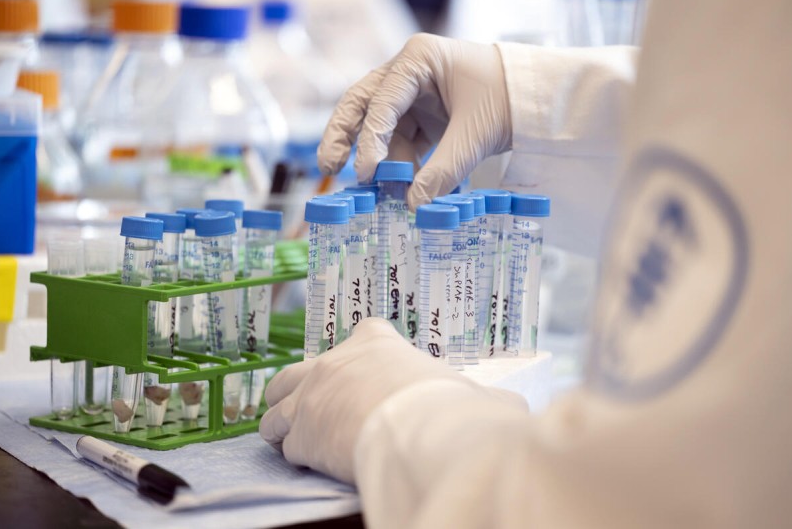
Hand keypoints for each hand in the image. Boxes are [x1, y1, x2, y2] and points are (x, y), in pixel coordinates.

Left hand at [260, 318, 526, 483]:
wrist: (414, 428)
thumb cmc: (443, 402)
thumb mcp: (468, 391)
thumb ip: (482, 396)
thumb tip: (515, 408)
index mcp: (375, 341)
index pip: (364, 332)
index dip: (362, 351)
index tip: (364, 369)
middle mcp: (333, 361)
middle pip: (296, 370)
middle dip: (298, 388)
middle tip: (311, 406)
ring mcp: (310, 396)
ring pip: (275, 407)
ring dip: (283, 422)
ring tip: (290, 435)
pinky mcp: (299, 434)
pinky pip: (285, 444)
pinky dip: (293, 452)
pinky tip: (305, 460)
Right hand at [317, 33, 511, 209]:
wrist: (536, 99)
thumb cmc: (508, 98)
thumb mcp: (475, 134)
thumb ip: (443, 170)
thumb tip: (415, 205)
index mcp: (419, 59)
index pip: (383, 99)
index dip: (371, 137)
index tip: (366, 171)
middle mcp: (408, 73)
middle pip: (363, 103)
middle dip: (345, 135)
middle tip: (330, 166)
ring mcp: (413, 95)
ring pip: (379, 128)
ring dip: (379, 160)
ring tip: (380, 191)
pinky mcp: (422, 117)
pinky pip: (400, 142)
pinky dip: (398, 166)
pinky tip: (399, 188)